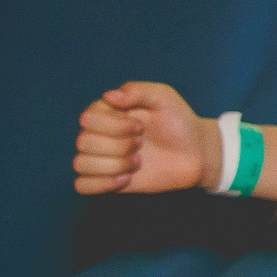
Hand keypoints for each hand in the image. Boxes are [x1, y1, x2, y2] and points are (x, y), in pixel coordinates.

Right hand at [74, 81, 217, 194]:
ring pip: (81, 164)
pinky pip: (83, 186)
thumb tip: (108, 96)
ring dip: (114, 165)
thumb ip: (137, 91)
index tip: (140, 126)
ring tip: (137, 161)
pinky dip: (103, 184)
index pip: (87, 119)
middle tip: (141, 143)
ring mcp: (101, 158)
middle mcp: (98, 134)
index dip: (113, 125)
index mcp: (106, 112)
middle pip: (83, 142)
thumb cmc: (178, 121)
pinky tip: (127, 178)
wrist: (195, 152)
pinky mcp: (106, 181)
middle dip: (119, 145)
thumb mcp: (164, 97)